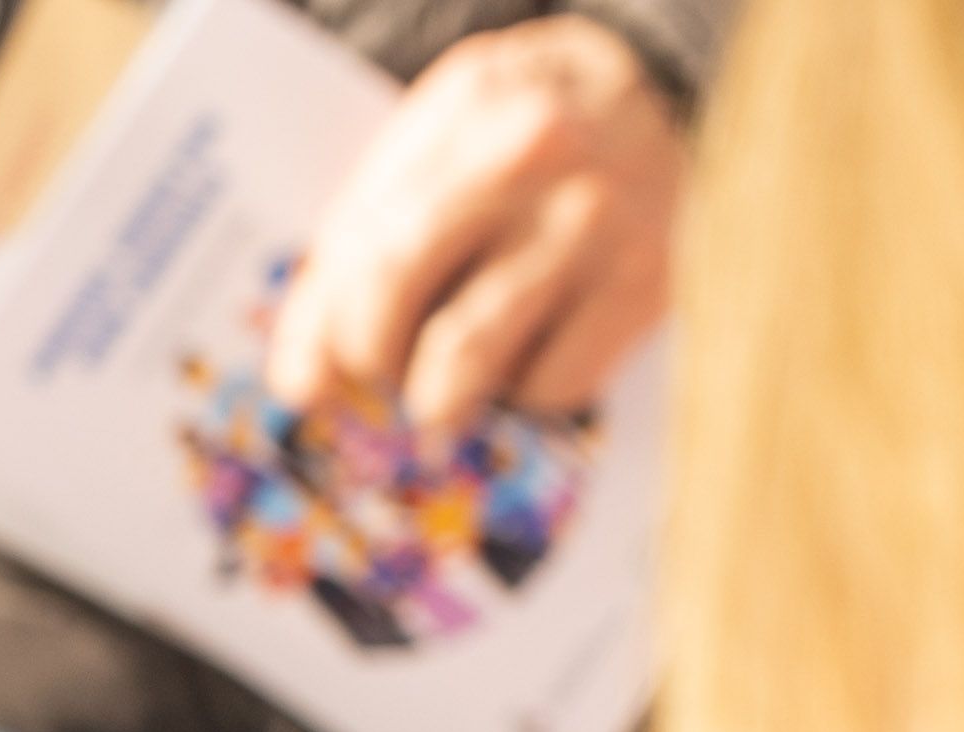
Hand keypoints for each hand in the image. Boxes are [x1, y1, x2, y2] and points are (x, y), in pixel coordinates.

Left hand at [262, 17, 690, 441]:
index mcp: (466, 107)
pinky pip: (551, 383)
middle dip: (372, 355)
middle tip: (381, 376)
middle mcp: (533, 152)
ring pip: (466, 355)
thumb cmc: (520, 139)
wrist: (661, 99)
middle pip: (397, 285)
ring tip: (439, 400)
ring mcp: (594, 220)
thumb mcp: (439, 149)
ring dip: (436, 400)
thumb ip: (363, 242)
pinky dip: (523, 395)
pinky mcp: (645, 284)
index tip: (311, 380)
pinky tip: (527, 363)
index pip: (362, 234)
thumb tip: (302, 385)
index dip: (323, 325)